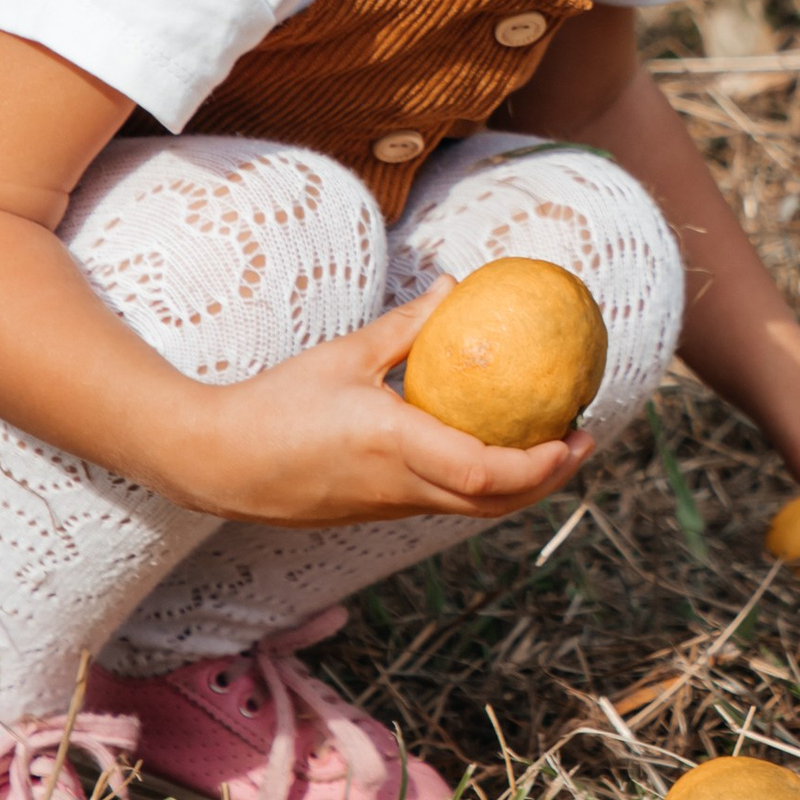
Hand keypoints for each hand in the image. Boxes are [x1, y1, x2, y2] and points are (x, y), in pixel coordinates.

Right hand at [165, 297, 592, 529]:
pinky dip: (478, 484)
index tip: (574, 435)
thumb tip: (455, 286)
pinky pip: (441, 502)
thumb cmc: (276, 402)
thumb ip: (406, 326)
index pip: (487, 474)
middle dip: (548, 479)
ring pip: (469, 510)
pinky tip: (486, 446)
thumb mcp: (345, 355)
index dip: (540, 465)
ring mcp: (387, 508)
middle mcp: (399, 489)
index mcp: (395, 448)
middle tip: (583, 440)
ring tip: (549, 445)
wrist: (216, 463)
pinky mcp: (373, 512)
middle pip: (493, 504)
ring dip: (517, 486)